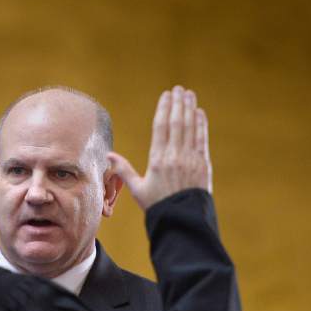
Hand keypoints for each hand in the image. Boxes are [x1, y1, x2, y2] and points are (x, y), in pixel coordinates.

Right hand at [109, 85, 211, 210]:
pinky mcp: (202, 164)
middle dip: (178, 104)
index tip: (166, 95)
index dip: (164, 108)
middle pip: (177, 123)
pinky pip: (201, 139)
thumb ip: (123, 170)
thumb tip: (108, 156)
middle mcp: (175, 157)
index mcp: (158, 160)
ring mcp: (190, 159)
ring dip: (190, 109)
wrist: (182, 220)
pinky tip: (199, 113)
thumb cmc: (157, 206)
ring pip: (190, 128)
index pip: (161, 127)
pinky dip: (200, 124)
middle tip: (178, 89)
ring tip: (189, 95)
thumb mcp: (137, 189)